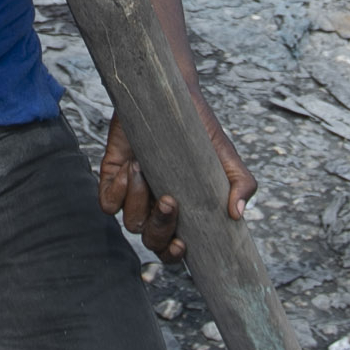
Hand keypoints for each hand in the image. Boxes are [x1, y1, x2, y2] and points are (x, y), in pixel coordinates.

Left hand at [97, 110, 254, 262]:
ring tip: (146, 169)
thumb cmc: (199, 129)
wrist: (170, 95)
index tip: (182, 244)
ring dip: (139, 201)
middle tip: (170, 200)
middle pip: (152, 241)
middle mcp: (156, 207)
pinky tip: (132, 169)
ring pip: (130, 222)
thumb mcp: (225, 154)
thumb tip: (237, 213)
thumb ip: (241, 182)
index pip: (173, 247)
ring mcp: (134, 193)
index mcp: (182, 210)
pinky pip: (108, 203)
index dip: (174, 255)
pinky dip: (118, 192)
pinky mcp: (113, 177)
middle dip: (160, 228)